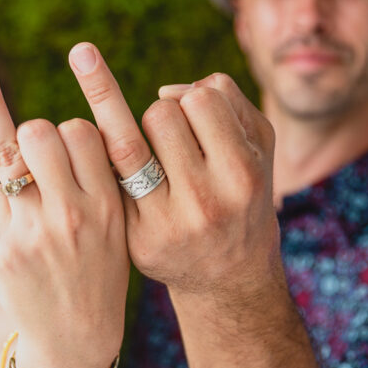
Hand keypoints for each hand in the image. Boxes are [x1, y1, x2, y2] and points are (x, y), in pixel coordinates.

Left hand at [0, 59, 128, 367]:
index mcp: (108, 205)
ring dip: (16, 161)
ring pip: (8, 156)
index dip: (74, 132)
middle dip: (35, 136)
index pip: (81, 130)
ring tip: (26, 177)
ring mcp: (32, 232)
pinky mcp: (2, 248)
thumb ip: (98, 179)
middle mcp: (71, 215)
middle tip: (41, 154)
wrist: (76, 340)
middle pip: (38, 132)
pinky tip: (21, 226)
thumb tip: (61, 125)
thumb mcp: (117, 225)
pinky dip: (4, 202)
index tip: (74, 145)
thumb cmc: (99, 270)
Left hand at [68, 43, 280, 303]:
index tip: (198, 118)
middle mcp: (207, 201)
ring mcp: (168, 224)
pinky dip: (111, 167)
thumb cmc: (242, 192)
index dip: (194, 101)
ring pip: (126, 143)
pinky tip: (121, 177)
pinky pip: (110, 180)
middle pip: (159, 115)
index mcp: (242, 174)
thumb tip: (164, 91)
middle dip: (161, 116)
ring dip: (130, 134)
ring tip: (145, 144)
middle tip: (173, 141)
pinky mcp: (137, 240)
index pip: (201, 100)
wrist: (230, 276)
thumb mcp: (257, 145)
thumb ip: (226, 97)